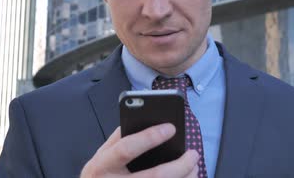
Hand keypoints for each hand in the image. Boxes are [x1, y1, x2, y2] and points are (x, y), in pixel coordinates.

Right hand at [80, 123, 198, 177]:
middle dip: (180, 165)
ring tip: (194, 167)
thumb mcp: (100, 156)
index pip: (126, 149)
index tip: (171, 128)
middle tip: (193, 154)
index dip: (149, 138)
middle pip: (154, 177)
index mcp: (101, 166)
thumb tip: (144, 120)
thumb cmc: (99, 176)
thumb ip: (118, 139)